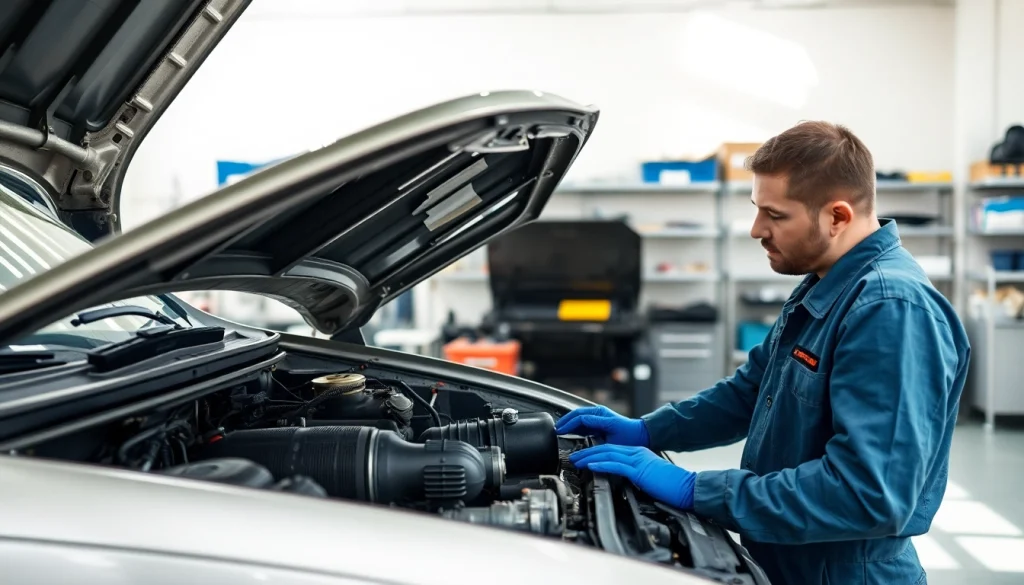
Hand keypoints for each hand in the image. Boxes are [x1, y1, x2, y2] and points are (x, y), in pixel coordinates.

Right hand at [554, 405, 649, 446]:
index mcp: (601, 415)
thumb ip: (594, 432)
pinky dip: (574, 425)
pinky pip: (583, 420)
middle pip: (576, 414)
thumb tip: (580, 430)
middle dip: (565, 421)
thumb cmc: (630, 437)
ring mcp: (599, 415)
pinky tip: (570, 431)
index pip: (579, 417)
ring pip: (578, 416)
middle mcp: (599, 413)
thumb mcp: (611, 436)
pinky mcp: (599, 420)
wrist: (641, 434)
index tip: (559, 431)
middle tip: (555, 429)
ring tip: (559, 430)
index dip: (568, 424)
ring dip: (568, 422)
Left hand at [569, 444, 695, 509]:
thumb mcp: (647, 476)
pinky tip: (591, 465)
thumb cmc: (669, 485)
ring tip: (576, 460)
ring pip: (608, 454)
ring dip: (589, 457)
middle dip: (587, 452)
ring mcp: (637, 460)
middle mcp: (636, 453)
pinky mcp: (639, 470)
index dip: (594, 451)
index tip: (582, 457)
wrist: (686, 487)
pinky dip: (602, 464)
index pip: (611, 449)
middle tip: (573, 457)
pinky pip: (617, 465)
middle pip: (606, 448)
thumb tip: (620, 479)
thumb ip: (633, 473)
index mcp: (638, 454)